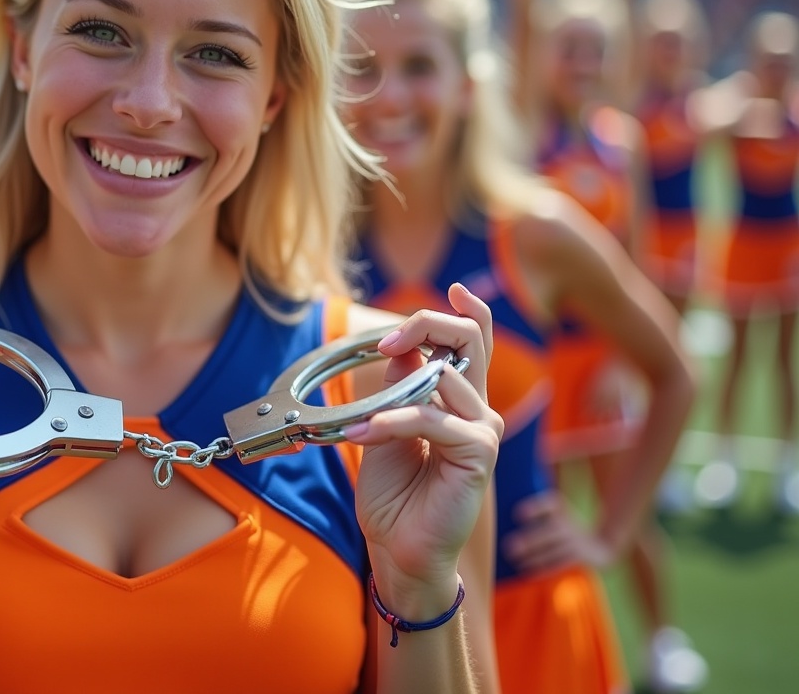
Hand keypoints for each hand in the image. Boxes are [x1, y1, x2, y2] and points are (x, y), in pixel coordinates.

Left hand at [343, 284, 502, 608]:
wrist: (398, 547)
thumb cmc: (392, 490)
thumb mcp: (383, 423)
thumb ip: (397, 384)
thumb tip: (399, 344)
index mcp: (457, 397)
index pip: (474, 340)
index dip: (468, 309)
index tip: (453, 289)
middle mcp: (476, 408)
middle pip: (470, 340)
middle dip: (428, 324)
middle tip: (387, 341)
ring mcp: (482, 430)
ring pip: (443, 378)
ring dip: (390, 394)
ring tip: (355, 420)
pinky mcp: (478, 454)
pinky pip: (431, 419)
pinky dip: (391, 422)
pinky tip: (362, 435)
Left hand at [503, 490, 614, 572]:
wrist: (600, 545)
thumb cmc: (563, 527)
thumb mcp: (554, 511)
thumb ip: (532, 507)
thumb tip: (504, 508)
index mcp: (558, 506)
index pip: (549, 504)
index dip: (535, 508)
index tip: (518, 515)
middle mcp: (568, 523)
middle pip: (551, 531)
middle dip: (531, 540)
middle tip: (509, 547)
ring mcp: (576, 542)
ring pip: (556, 550)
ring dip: (536, 558)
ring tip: (517, 562)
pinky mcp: (580, 559)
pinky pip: (562, 565)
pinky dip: (547, 570)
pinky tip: (530, 574)